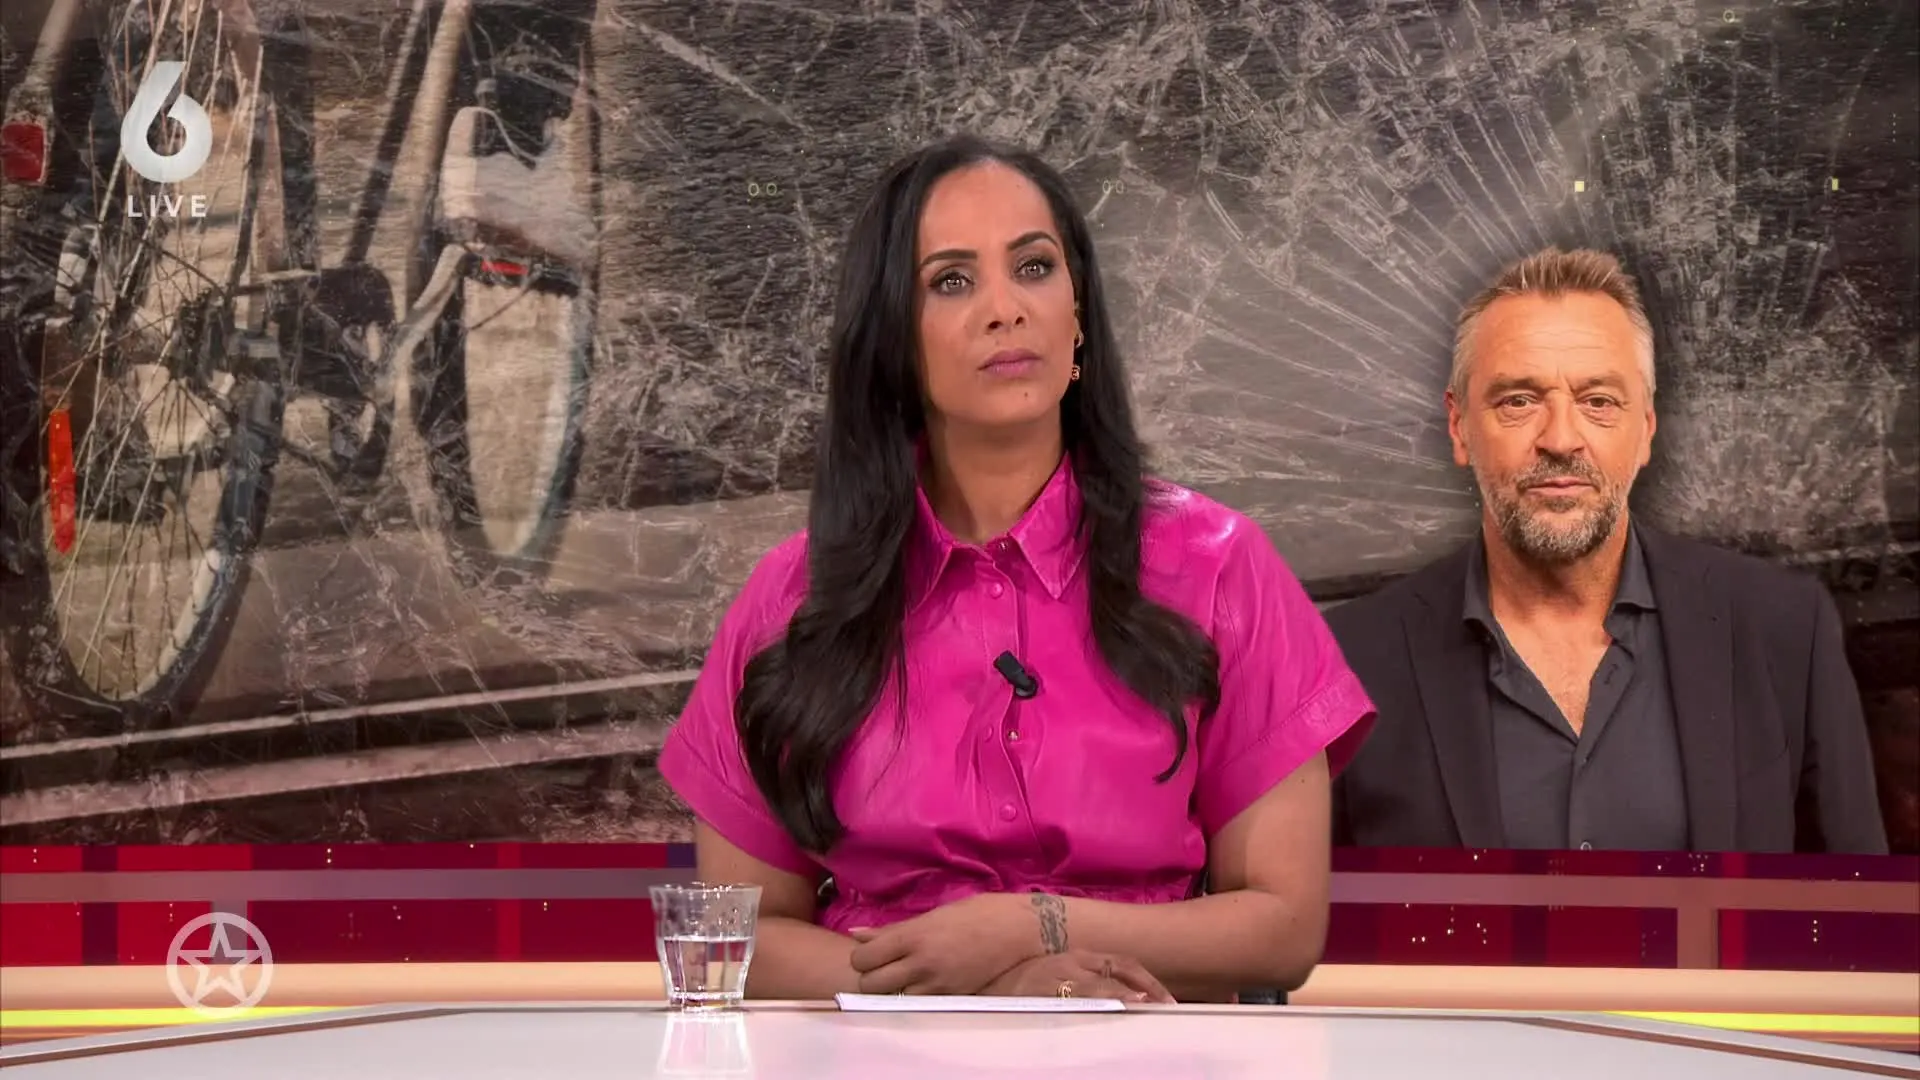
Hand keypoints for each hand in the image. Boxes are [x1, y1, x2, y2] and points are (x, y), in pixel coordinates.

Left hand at [848, 893, 1038, 994]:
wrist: (1020, 929)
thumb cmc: (978, 912)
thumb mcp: (933, 915)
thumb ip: (894, 929)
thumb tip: (856, 933)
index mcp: (914, 935)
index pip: (863, 958)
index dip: (862, 958)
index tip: (873, 954)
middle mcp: (921, 962)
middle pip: (871, 984)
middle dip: (871, 978)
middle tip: (885, 969)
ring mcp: (937, 983)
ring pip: (893, 1000)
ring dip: (893, 992)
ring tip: (905, 979)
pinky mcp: (952, 997)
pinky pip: (919, 1005)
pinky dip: (915, 999)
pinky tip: (924, 986)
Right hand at [982, 950, 1174, 1002]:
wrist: (982, 981)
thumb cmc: (1019, 983)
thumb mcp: (1054, 974)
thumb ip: (1081, 978)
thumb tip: (1117, 993)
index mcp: (1076, 956)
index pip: (1120, 963)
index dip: (1146, 979)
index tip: (1166, 998)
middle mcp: (1072, 961)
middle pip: (1119, 968)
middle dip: (1147, 985)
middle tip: (1169, 1006)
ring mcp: (1059, 976)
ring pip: (1102, 982)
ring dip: (1127, 994)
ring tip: (1149, 1005)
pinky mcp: (1046, 991)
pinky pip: (1079, 997)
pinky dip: (1101, 1001)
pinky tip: (1117, 1008)